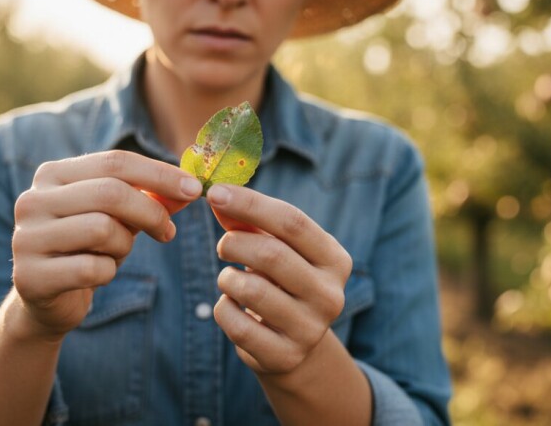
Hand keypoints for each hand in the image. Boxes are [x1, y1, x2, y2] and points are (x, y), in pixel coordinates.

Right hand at [10, 150, 202, 340]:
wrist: (46, 299)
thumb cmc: (87, 248)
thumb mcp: (119, 217)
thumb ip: (151, 199)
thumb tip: (191, 188)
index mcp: (52, 175)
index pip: (115, 162)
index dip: (159, 174)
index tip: (194, 189)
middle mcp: (32, 200)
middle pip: (110, 192)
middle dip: (151, 212)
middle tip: (168, 231)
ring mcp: (26, 238)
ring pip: (102, 229)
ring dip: (124, 246)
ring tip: (117, 254)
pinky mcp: (30, 277)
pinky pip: (92, 268)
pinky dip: (108, 272)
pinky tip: (98, 275)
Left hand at [206, 184, 351, 375]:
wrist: (294, 348)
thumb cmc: (281, 284)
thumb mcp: (276, 249)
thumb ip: (248, 223)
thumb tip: (217, 196)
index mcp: (335, 259)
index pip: (293, 222)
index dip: (251, 204)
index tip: (215, 193)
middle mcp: (330, 295)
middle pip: (271, 254)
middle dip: (234, 243)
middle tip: (223, 246)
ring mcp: (311, 329)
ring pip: (251, 290)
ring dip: (227, 279)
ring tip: (230, 280)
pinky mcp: (285, 356)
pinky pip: (237, 324)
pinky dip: (223, 309)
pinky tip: (232, 307)